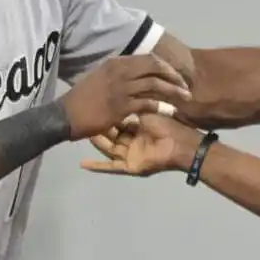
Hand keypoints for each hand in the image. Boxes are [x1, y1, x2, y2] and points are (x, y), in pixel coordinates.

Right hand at [60, 55, 191, 139]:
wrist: (65, 115)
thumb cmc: (83, 98)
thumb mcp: (100, 77)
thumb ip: (119, 73)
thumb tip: (137, 73)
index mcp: (115, 63)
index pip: (148, 58)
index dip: (165, 66)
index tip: (175, 75)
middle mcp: (120, 72)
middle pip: (155, 67)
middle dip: (174, 76)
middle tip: (186, 86)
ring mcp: (121, 88)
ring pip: (156, 84)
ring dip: (174, 90)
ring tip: (186, 98)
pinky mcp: (122, 106)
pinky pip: (149, 103)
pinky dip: (163, 106)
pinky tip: (172, 111)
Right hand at [80, 114, 203, 176]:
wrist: (179, 143)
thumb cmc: (167, 125)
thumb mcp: (147, 113)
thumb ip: (136, 105)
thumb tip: (126, 92)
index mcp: (138, 129)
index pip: (118, 122)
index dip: (108, 116)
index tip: (95, 106)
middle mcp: (133, 142)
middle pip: (111, 136)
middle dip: (99, 128)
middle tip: (85, 118)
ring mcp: (130, 155)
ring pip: (108, 149)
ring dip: (96, 143)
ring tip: (80, 133)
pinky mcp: (129, 167)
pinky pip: (110, 167)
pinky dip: (97, 166)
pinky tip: (82, 164)